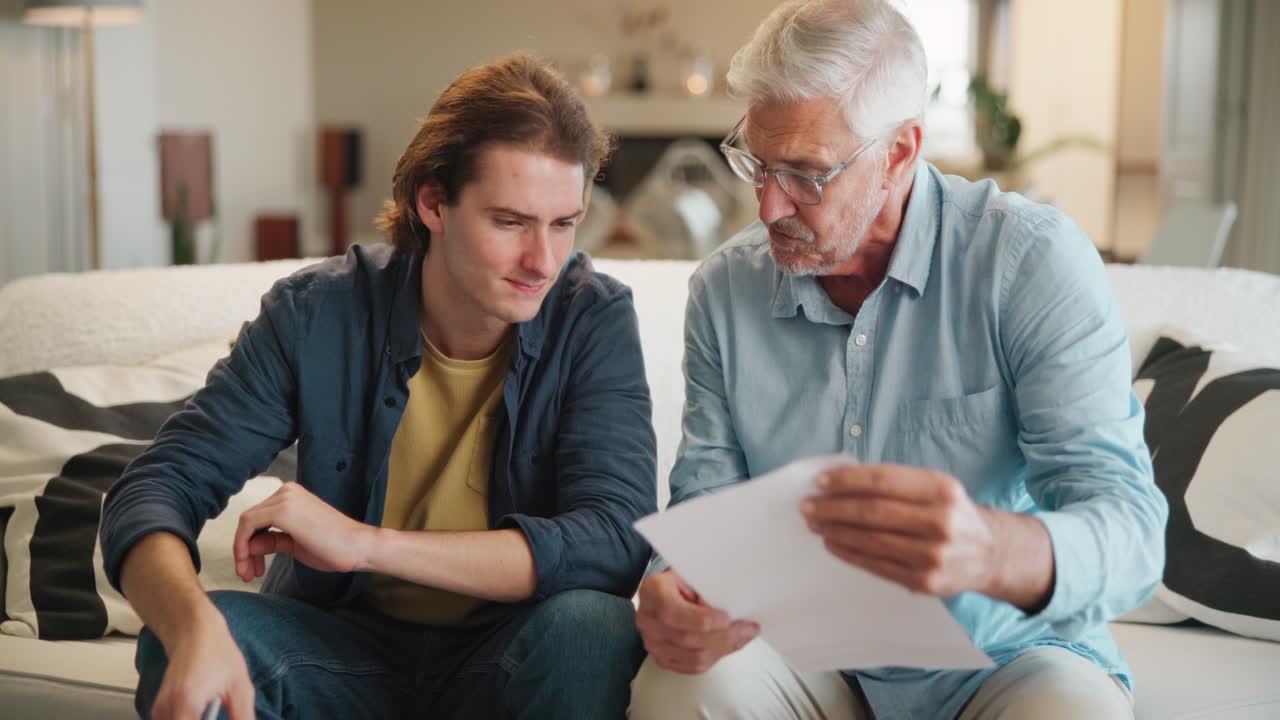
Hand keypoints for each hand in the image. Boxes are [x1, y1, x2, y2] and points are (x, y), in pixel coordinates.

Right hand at [149, 612, 253, 719]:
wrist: (194, 631)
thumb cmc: (217, 653)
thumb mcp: (240, 688)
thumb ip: (243, 718)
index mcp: (187, 704)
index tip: (222, 719)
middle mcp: (166, 710)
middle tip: (219, 714)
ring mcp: (159, 711)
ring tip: (213, 712)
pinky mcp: (159, 711)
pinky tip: (204, 715)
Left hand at [233, 482, 374, 581]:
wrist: (357, 547)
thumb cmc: (334, 547)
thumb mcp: (294, 544)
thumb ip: (272, 540)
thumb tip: (248, 546)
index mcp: (292, 496)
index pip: (258, 518)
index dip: (248, 544)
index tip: (251, 568)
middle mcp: (286, 491)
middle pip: (250, 520)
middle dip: (243, 549)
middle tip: (246, 574)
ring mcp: (285, 498)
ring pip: (246, 522)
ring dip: (242, 551)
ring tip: (248, 574)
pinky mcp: (283, 510)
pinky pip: (249, 525)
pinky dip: (243, 546)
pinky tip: (250, 564)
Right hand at [635, 569, 758, 673]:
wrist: (666, 592)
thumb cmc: (683, 581)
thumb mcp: (693, 574)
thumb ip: (709, 590)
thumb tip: (736, 612)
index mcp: (652, 592)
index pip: (673, 613)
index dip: (703, 619)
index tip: (727, 617)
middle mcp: (647, 619)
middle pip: (687, 639)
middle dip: (723, 636)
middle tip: (748, 629)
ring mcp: (652, 642)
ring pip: (693, 657)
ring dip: (723, 648)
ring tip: (741, 636)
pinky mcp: (661, 658)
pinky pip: (692, 667)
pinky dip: (714, 658)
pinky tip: (726, 645)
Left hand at [801, 464, 997, 596]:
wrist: (990, 553)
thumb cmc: (952, 513)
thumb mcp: (935, 487)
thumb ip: (896, 484)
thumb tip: (840, 483)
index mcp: (941, 489)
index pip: (883, 481)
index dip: (846, 480)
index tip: (820, 482)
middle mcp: (940, 521)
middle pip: (872, 512)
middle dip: (833, 508)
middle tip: (808, 506)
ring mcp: (932, 555)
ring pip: (870, 540)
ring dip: (835, 531)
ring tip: (815, 524)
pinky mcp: (924, 581)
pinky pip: (876, 565)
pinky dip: (849, 553)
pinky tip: (833, 544)